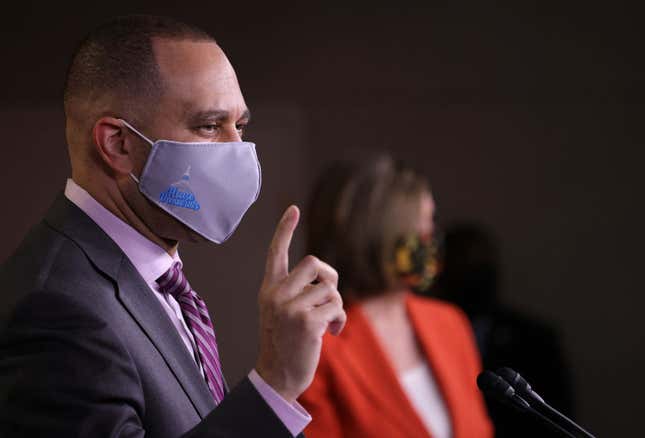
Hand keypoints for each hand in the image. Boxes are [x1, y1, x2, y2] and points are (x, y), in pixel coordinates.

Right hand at [255, 205, 346, 402]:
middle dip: (330, 278)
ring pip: (330, 289)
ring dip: (336, 306)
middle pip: (315, 263)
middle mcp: (276, 294)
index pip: (275, 253)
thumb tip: (325, 278)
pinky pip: (336, 308)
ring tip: (328, 323)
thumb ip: (294, 291)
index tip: (293, 209)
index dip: (284, 230)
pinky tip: (331, 332)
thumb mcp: (280, 312)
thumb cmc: (284, 342)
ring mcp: (290, 308)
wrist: (277, 376)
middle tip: (329, 297)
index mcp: (269, 289)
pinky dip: (339, 320)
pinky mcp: (306, 322)